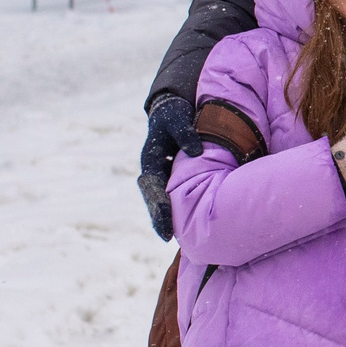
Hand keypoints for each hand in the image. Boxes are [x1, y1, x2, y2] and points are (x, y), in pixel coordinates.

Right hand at [140, 97, 203, 238]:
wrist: (172, 109)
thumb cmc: (174, 113)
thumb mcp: (177, 118)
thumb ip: (185, 133)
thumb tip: (195, 152)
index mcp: (150, 158)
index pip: (152, 186)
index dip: (158, 205)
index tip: (164, 223)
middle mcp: (153, 169)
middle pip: (153, 198)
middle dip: (159, 217)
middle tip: (167, 236)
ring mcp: (161, 173)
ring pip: (161, 198)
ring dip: (166, 215)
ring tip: (174, 235)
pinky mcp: (171, 174)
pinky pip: (172, 192)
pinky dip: (177, 205)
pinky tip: (187, 220)